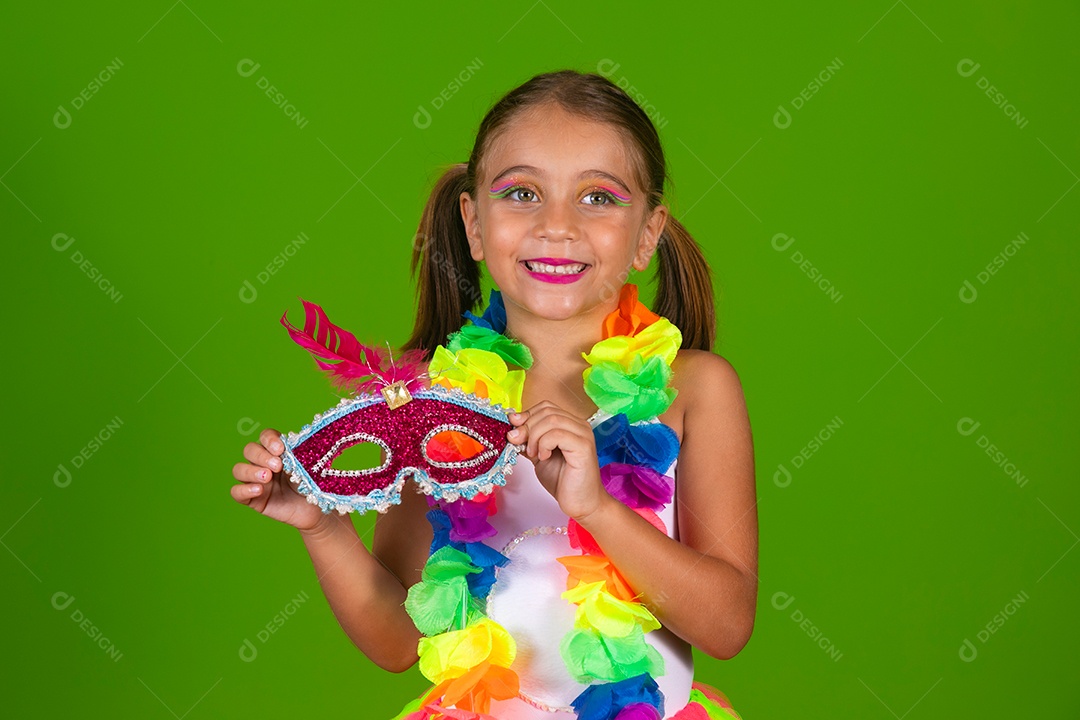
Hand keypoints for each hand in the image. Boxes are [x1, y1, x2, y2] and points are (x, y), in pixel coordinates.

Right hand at [231, 428, 334, 533]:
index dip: (269, 439)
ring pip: (239, 469)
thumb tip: (294, 445)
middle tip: (278, 466)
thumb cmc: (311, 485)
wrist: (315, 510)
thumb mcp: (308, 467)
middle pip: (249, 450)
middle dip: (261, 456)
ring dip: (251, 471)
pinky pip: (236, 492)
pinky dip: (244, 490)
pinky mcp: (252, 499)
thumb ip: (299, 455)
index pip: (265, 436)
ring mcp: (255, 481)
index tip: (281, 449)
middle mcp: (262, 463)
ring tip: (267, 478)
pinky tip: (259, 490)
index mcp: (276, 451)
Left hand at [507, 401, 610, 521]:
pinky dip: (544, 444)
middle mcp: (579, 425)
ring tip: (533, 454)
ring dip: (534, 436)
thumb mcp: (538, 455)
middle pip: (547, 411)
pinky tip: (544, 457)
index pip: (545, 407)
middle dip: (527, 427)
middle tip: (519, 444)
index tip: (513, 430)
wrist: (581, 504)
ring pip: (551, 420)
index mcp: (570, 424)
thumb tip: (512, 427)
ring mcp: (583, 434)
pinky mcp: (583, 447)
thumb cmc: (562, 481)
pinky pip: (557, 434)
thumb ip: (528, 440)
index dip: (527, 415)